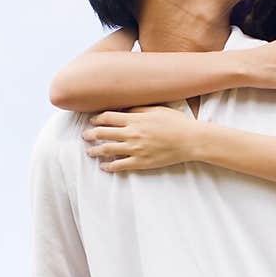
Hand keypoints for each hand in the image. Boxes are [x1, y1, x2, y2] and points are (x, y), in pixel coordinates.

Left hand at [83, 106, 201, 172]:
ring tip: (89, 151)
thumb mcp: (157, 109)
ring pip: (108, 149)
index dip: (97, 119)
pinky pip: (120, 165)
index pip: (108, 117)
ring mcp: (135, 149)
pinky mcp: (141, 162)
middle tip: (85, 136)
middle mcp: (132, 133)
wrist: (190, 140)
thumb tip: (125, 110)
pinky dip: (109, 166)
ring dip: (95, 150)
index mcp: (135, 119)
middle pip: (103, 133)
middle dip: (91, 134)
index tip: (92, 121)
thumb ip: (139, 109)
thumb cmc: (176, 123)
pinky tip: (103, 166)